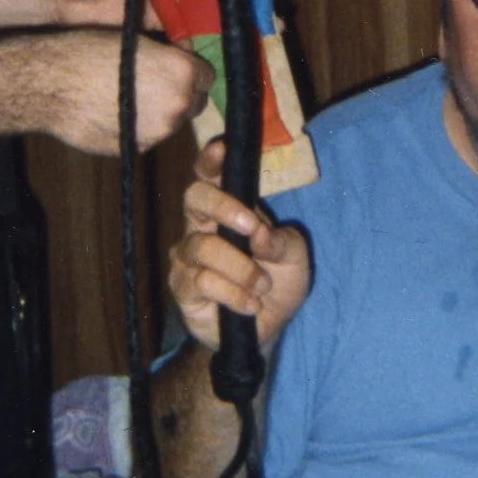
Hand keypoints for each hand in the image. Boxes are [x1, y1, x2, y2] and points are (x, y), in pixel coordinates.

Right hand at [26, 30, 211, 153]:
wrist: (49, 83)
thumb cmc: (88, 52)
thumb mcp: (134, 40)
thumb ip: (165, 55)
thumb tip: (181, 58)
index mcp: (182, 72)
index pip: (206, 76)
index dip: (190, 71)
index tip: (176, 69)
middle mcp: (177, 104)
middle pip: (193, 103)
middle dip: (179, 95)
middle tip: (151, 84)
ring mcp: (157, 131)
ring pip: (170, 123)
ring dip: (158, 113)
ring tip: (126, 98)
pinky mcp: (136, 149)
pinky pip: (146, 137)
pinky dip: (137, 128)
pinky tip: (112, 114)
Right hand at [168, 139, 310, 349]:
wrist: (269, 329)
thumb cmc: (278, 282)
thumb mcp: (294, 257)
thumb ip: (280, 240)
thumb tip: (259, 233)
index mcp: (227, 210)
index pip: (209, 176)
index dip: (210, 160)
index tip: (221, 149)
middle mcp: (200, 227)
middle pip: (194, 198)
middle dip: (222, 206)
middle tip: (252, 226)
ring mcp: (187, 258)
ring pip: (202, 247)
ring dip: (241, 268)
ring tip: (263, 287)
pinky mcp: (183, 288)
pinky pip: (201, 282)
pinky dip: (233, 293)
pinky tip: (251, 304)